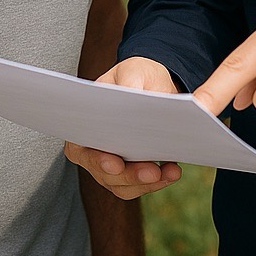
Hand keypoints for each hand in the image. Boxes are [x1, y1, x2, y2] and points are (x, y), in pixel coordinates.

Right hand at [64, 57, 183, 199]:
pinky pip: (139, 184)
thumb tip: (132, 95)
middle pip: (105, 172)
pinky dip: (157, 181)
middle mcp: (91, 149)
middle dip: (130, 174)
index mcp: (84, 123)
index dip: (97, 159)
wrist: (152, 85)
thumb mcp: (132, 70)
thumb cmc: (136, 75)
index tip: (116, 163)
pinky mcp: (129, 172)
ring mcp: (109, 164)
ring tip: (170, 172)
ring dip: (147, 182)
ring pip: (123, 185)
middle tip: (153, 172)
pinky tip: (172, 171)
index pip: (83, 147)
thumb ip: (129, 81)